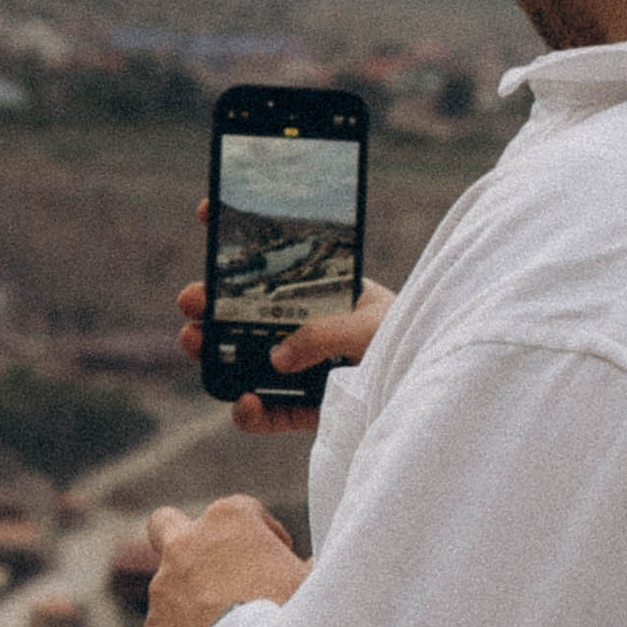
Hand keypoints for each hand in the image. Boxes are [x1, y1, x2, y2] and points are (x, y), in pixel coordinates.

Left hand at [141, 496, 307, 626]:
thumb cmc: (295, 614)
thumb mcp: (314, 581)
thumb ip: (305, 568)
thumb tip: (310, 568)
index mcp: (229, 519)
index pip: (243, 511)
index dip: (263, 535)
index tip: (278, 559)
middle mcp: (186, 545)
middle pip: (167, 524)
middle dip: (186, 542)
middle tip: (214, 569)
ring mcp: (163, 588)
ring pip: (168, 586)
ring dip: (191, 600)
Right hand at [177, 233, 395, 432]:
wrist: (436, 393)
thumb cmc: (413, 343)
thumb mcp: (374, 326)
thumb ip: (325, 335)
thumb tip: (276, 357)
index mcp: (327, 291)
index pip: (279, 257)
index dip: (244, 234)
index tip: (211, 212)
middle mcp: (309, 327)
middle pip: (248, 313)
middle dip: (211, 305)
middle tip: (191, 301)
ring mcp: (305, 368)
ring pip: (247, 361)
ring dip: (215, 354)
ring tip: (195, 343)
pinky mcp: (309, 410)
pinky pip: (271, 413)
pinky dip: (252, 414)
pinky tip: (244, 405)